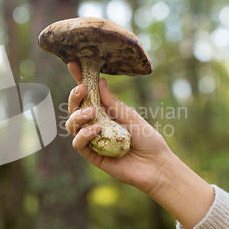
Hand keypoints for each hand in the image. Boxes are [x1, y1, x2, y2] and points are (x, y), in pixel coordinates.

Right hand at [65, 61, 171, 194]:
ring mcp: (92, 140)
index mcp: (104, 112)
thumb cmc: (147, 138)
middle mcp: (95, 124)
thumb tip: (99, 80)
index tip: (73, 64)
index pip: (88, 95)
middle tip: (82, 89)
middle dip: (74, 97)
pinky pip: (78, 144)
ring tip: (92, 113)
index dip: (79, 80)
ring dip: (78, 116)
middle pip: (74, 109)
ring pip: (72, 125)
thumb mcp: (129, 114)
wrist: (156, 165)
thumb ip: (112, 101)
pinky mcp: (92, 155)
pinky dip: (84, 135)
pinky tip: (96, 129)